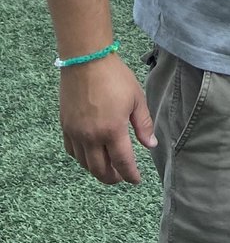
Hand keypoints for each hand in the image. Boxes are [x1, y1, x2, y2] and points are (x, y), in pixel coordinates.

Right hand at [59, 55, 155, 184]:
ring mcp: (76, 133)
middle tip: (122, 177)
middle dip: (112, 177)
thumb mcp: (136, 99)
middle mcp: (91, 137)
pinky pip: (72, 152)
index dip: (130, 174)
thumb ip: (143, 125)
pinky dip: (82, 159)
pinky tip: (90, 156)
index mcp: (112, 130)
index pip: (122, 162)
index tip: (136, 180)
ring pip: (85, 164)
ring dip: (97, 170)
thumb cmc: (115, 77)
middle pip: (100, 169)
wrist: (86, 61)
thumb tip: (151, 145)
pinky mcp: (65, 127)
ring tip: (108, 169)